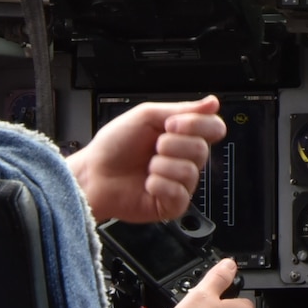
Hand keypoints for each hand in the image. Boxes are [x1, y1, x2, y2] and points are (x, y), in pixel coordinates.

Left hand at [69, 95, 225, 222]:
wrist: (93, 174)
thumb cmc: (114, 146)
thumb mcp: (147, 116)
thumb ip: (182, 110)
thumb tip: (212, 103)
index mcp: (183, 136)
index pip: (214, 128)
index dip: (198, 125)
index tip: (172, 124)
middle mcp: (184, 159)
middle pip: (202, 149)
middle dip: (172, 145)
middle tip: (154, 146)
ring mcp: (180, 182)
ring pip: (190, 171)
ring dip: (162, 165)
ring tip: (147, 167)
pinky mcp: (172, 204)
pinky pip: (179, 193)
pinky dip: (159, 184)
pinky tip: (147, 183)